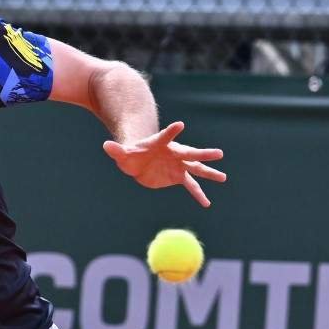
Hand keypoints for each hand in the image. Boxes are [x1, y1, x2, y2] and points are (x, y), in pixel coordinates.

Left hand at [102, 121, 226, 207]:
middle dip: (203, 154)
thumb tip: (106, 145)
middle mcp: (174, 153)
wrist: (139, 160)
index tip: (180, 125)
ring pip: (196, 169)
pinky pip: (190, 186)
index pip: (166, 136)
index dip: (171, 131)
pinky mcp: (178, 176)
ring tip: (223, 178)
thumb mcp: (122, 153)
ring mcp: (178, 165)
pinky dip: (198, 195)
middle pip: (190, 153)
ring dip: (209, 173)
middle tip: (219, 153)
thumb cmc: (131, 153)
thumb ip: (116, 150)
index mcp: (160, 144)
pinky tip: (206, 204)